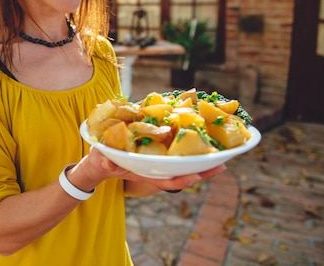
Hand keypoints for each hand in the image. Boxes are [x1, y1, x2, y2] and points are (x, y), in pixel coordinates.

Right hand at [80, 146, 225, 195]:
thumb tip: (107, 162)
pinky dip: (191, 151)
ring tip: (222, 158)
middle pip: (181, 174)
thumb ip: (104, 162)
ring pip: (183, 166)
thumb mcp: (101, 160)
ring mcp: (158, 163)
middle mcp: (154, 169)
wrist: (102, 160)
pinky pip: (178, 155)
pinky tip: (204, 144)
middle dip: (200, 172)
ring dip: (202, 163)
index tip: (195, 177)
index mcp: (143, 172)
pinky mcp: (159, 153)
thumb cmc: (102, 160)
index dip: (180, 180)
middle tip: (221, 166)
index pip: (165, 180)